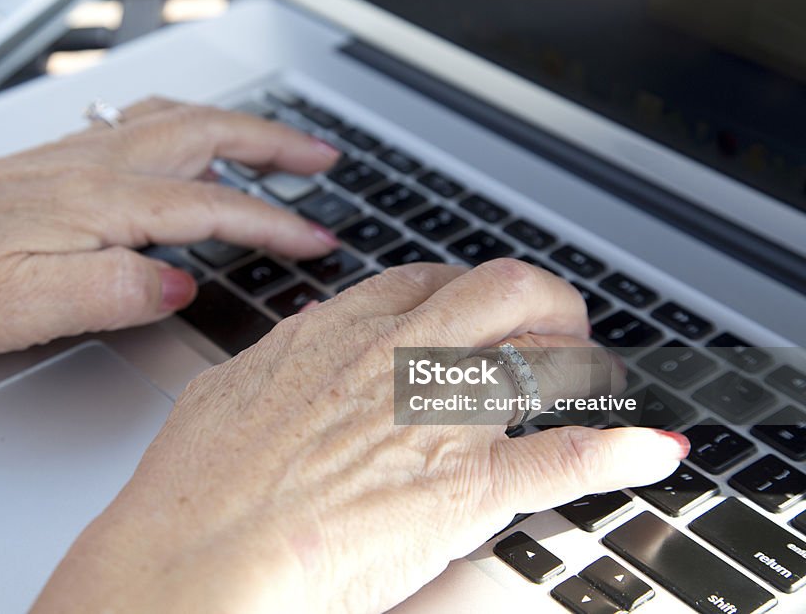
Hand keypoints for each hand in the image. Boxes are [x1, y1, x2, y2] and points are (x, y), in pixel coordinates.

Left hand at [0, 99, 340, 354]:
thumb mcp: (30, 307)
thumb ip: (119, 289)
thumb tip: (183, 280)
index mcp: (101, 202)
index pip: (213, 207)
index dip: (276, 224)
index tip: (318, 240)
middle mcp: (92, 165)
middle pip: (208, 136)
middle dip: (277, 145)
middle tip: (324, 158)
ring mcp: (72, 157)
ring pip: (176, 120)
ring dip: (236, 126)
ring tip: (274, 141)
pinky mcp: (52, 163)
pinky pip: (139, 123)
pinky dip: (185, 122)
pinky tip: (179, 135)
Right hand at [33, 260, 688, 613]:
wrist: (195, 557)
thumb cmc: (194, 492)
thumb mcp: (227, 396)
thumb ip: (276, 364)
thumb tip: (293, 349)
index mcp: (334, 337)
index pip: (424, 283)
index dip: (465, 287)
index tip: (478, 305)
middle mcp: (394, 360)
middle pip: (500, 292)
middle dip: (542, 300)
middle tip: (554, 327)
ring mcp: (435, 418)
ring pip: (543, 356)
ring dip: (585, 364)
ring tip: (599, 378)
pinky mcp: (464, 487)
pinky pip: (563, 457)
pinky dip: (617, 452)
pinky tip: (647, 451)